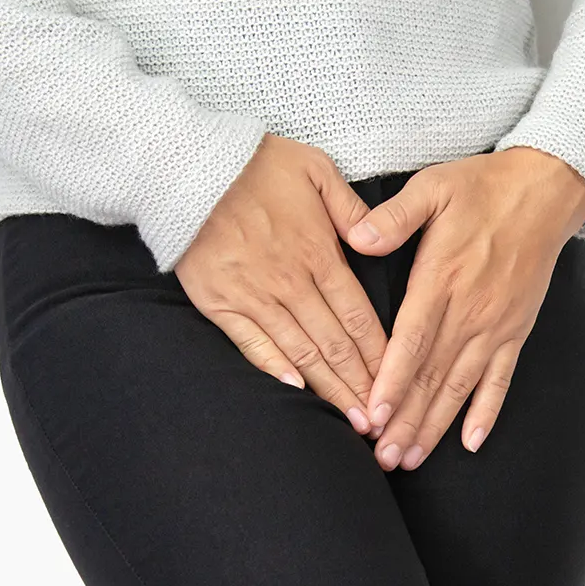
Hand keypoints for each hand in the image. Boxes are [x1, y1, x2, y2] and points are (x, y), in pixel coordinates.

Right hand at [174, 132, 386, 433]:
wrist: (185, 165)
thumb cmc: (255, 163)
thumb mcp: (316, 169)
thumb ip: (351, 208)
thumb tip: (375, 241)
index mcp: (319, 253)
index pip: (359, 317)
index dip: (382, 355)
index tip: (399, 383)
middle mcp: (291, 282)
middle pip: (335, 344)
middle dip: (362, 386)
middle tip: (383, 421)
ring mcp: (253, 295)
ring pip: (300, 352)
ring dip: (328, 389)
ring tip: (350, 420)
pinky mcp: (219, 302)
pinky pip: (252, 344)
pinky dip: (274, 369)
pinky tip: (295, 391)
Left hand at [346, 145, 584, 469]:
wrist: (545, 190)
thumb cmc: (482, 186)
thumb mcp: (432, 187)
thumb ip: (393, 216)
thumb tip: (355, 236)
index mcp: (442, 280)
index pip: (412, 343)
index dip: (392, 383)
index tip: (373, 416)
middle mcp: (470, 312)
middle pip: (432, 378)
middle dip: (405, 421)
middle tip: (382, 458)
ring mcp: (495, 327)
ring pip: (460, 388)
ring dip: (435, 427)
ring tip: (411, 459)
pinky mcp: (515, 331)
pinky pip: (500, 381)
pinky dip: (486, 413)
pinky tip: (471, 443)